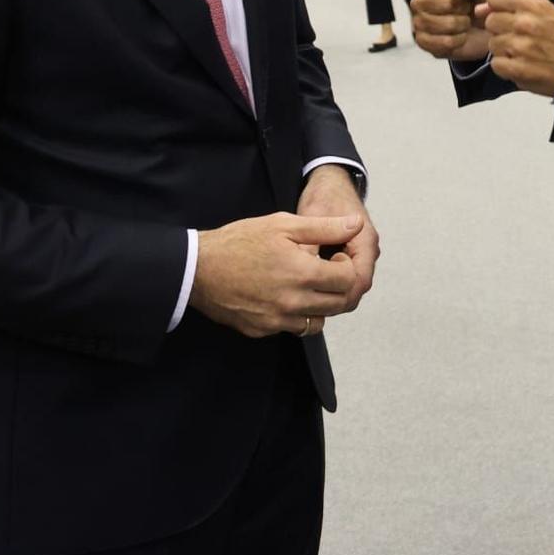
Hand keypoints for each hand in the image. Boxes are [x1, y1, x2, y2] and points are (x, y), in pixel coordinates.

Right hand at [190, 211, 364, 338]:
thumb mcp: (283, 224)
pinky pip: (292, 328)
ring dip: (322, 305)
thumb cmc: (239, 242)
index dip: (348, 266)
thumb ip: (324, 227)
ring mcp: (277, 320)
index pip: (348, 280)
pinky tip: (285, 295)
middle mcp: (293, 302)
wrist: (198, 268)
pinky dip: (297, 315)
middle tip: (328, 271)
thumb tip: (355, 224)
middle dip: (341, 287)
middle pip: (339, 304)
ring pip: (318, 322)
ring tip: (308, 284)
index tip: (336, 256)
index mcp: (302, 273)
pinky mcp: (262, 330)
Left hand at [299, 165, 378, 306]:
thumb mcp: (313, 217)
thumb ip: (312, 245)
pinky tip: (313, 283)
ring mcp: (361, 251)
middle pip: (358, 285)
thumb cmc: (324, 194)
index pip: (361, 280)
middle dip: (337, 296)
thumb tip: (305, 272)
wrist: (330, 180)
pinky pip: (347, 274)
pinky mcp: (352, 252)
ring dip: (334, 290)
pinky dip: (333, 281)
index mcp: (364, 240)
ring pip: (353, 282)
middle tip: (309, 302)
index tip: (318, 296)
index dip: (341, 293)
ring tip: (308, 294)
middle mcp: (367, 248)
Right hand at [412, 0, 493, 61]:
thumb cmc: (474, 2)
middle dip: (464, 8)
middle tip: (467, 10)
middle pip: (445, 3)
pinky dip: (459, 40)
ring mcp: (417, 22)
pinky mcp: (422, 42)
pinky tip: (461, 36)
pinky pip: (445, 42)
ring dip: (463, 25)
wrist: (478, 29)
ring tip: (465, 22)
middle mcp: (418, 1)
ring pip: (445, 24)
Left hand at [483, 0, 553, 97]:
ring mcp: (521, 48)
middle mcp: (526, 24)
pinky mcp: (518, 70)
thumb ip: (513, 5)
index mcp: (534, 5)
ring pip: (492, 44)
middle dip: (500, 29)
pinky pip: (496, 64)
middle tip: (516, 36)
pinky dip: (506, 66)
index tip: (506, 15)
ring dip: (503, 49)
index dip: (497, 7)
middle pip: (491, 21)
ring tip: (521, 52)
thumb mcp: (545, 10)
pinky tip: (520, 64)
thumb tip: (480, 9)